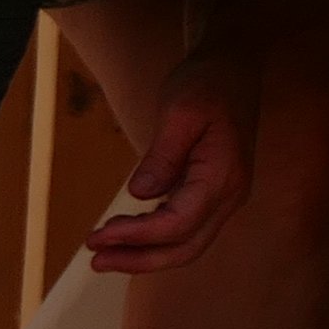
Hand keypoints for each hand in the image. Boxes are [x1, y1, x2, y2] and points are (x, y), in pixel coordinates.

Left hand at [83, 52, 256, 274]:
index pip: (178, 223)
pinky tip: (124, 233)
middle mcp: (229, 195)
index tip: (98, 236)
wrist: (232, 68)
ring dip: (145, 254)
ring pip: (187, 244)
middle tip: (95, 261)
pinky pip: (185, 228)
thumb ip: (162, 155)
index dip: (137, 236)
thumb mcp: (179, 110)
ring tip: (102, 252)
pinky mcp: (211, 194)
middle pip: (185, 247)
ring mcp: (223, 197)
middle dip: (139, 260)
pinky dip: (154, 237)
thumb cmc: (206, 83)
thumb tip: (141, 195)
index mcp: (223, 176)